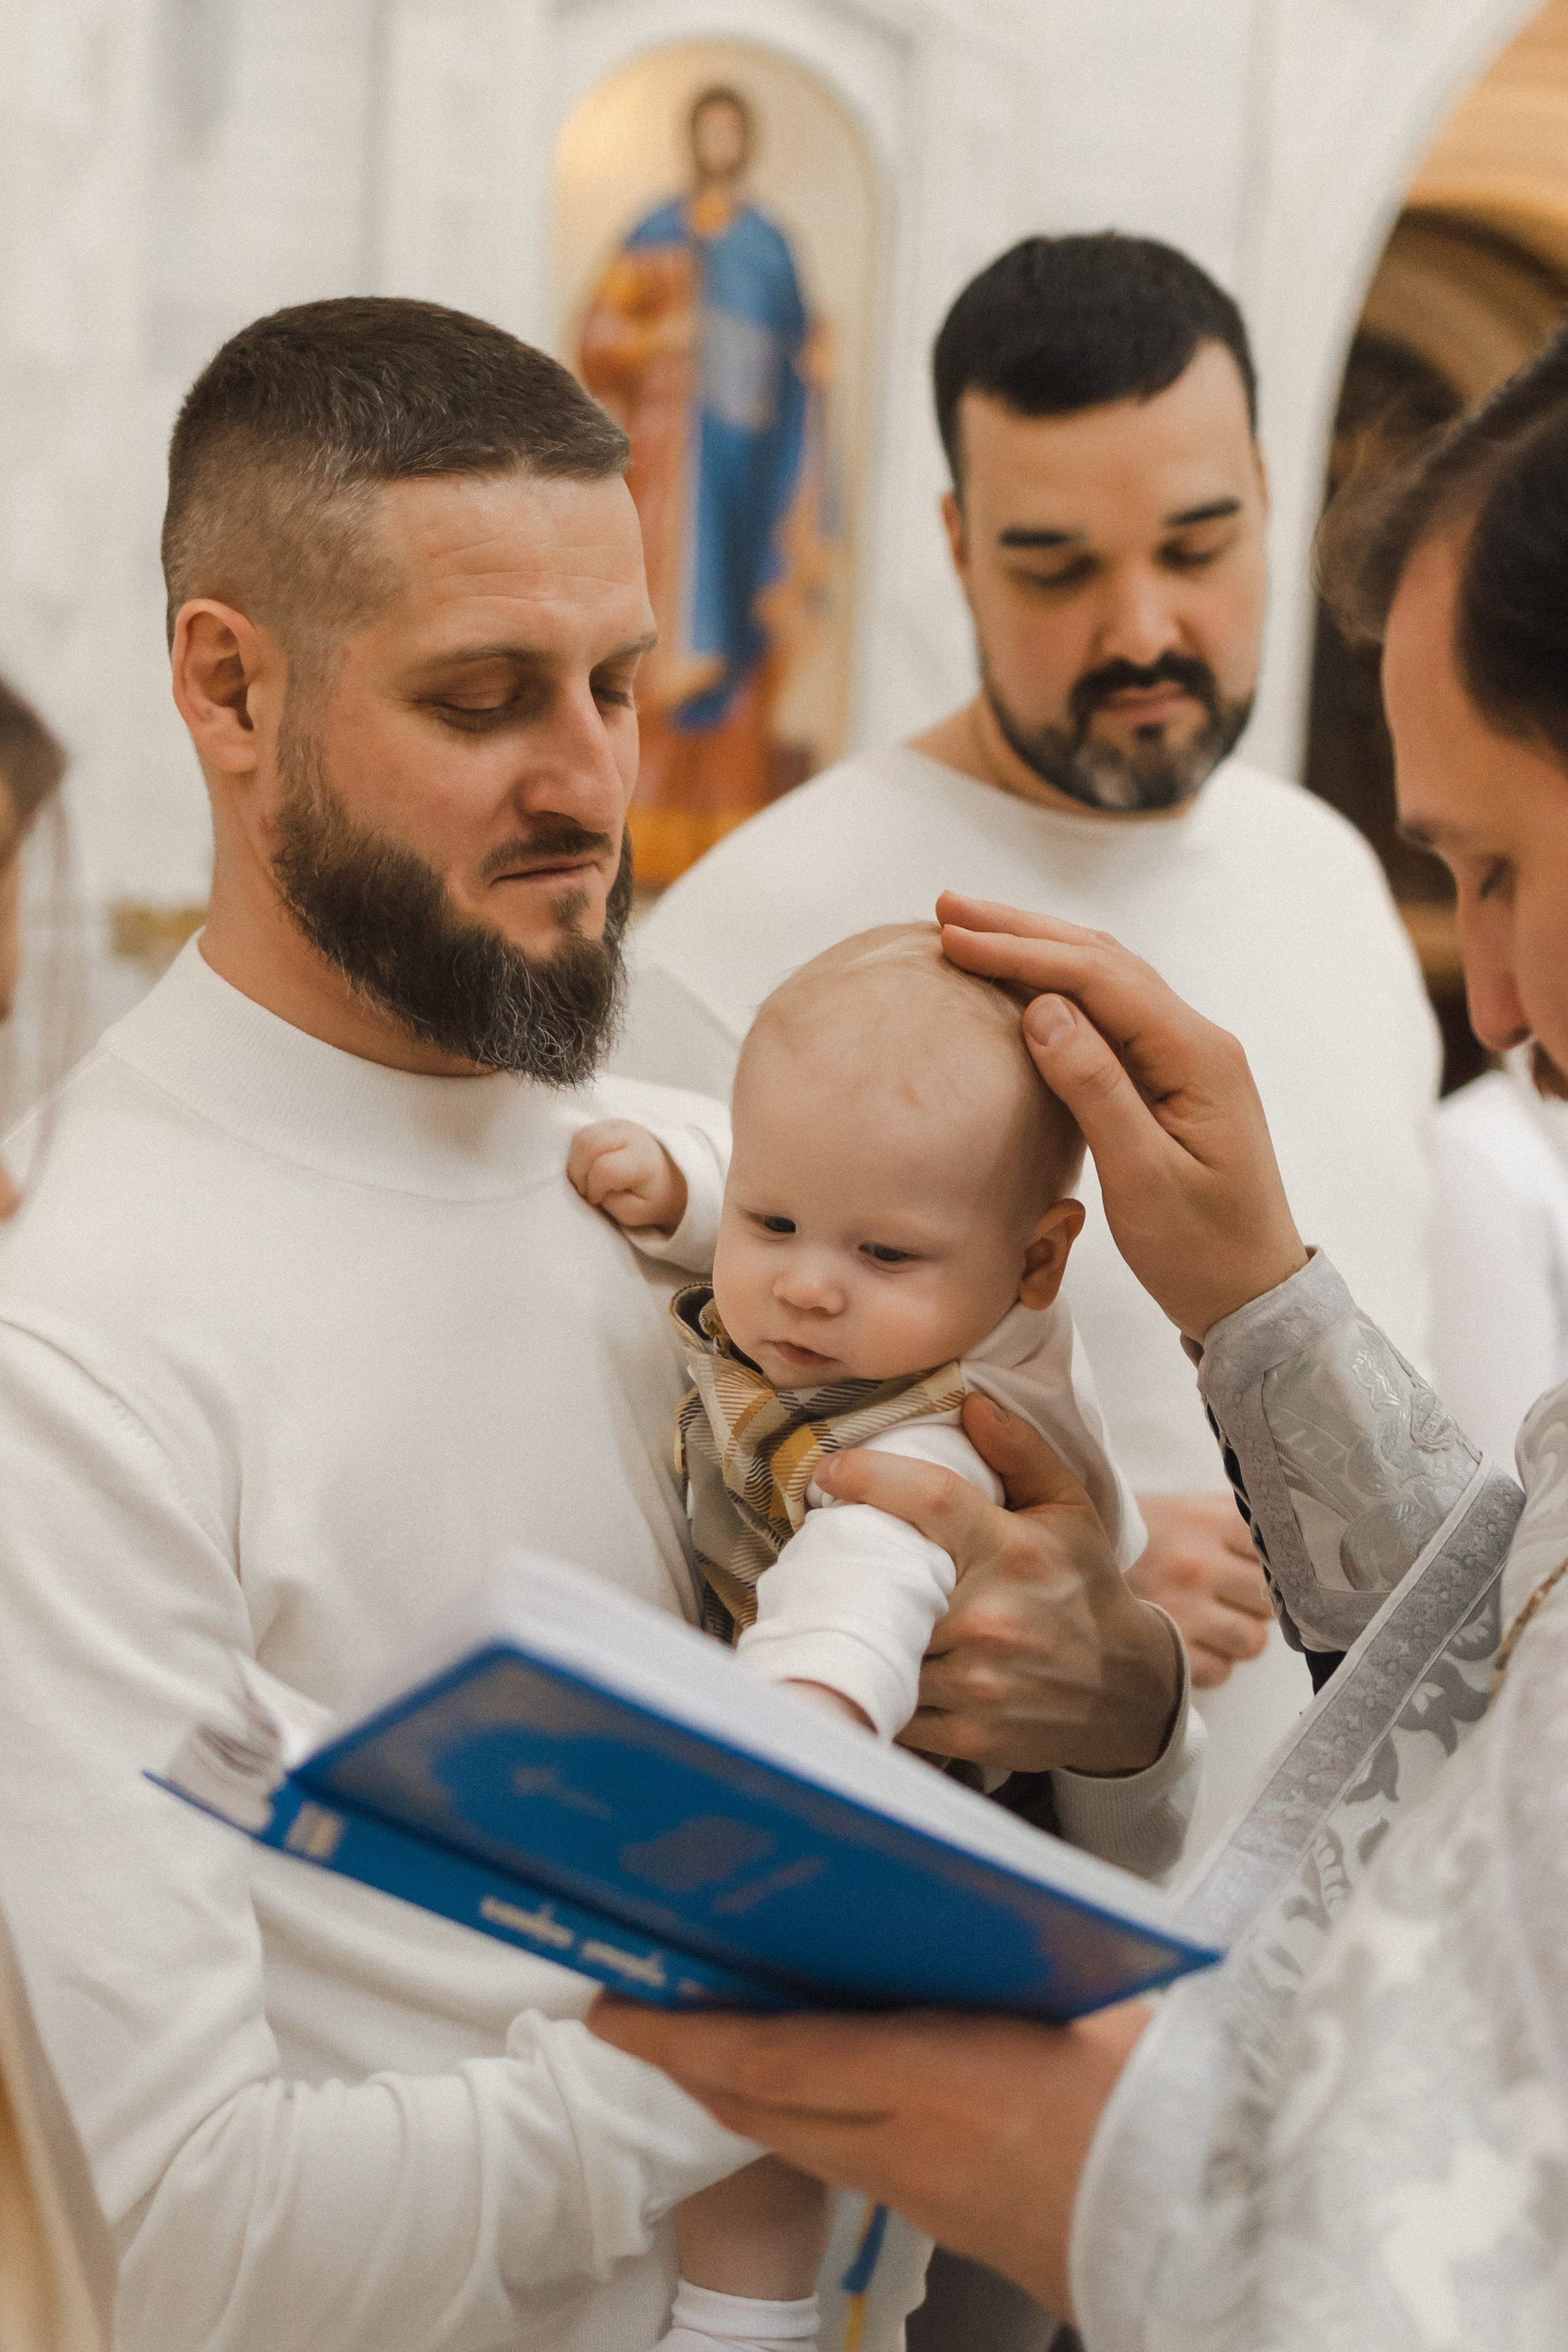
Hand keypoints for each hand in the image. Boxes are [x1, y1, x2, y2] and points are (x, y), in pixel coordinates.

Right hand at [567, 1119, 686, 1233]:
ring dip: (575, 1164)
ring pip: (581, 1138)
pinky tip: (588, 1169)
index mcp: (643, 1159)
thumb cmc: (651, 1197)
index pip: (605, 1169)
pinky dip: (577, 1155)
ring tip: (587, 1180)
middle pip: (588, 1145)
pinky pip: (581, 1135)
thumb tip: (597, 1190)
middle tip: (587, 1190)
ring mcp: (617, 1125)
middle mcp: (631, 1135)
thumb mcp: (639, 1213)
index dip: (594, 1189)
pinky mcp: (606, 1123)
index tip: (598, 1200)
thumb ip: (616, 1205)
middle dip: (578, 1173)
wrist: (667, 1175)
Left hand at [588, 1993, 1150, 2317]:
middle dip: (686, 2062)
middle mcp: (907, 2147)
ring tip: (696, 2037)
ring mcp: (920, 2195)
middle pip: (762, 2107)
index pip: (776, 2059)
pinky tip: (799, 2085)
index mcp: (938, 2082)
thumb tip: (971, 1898)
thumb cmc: (1160, 2103)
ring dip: (736, 2091)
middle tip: (631, 2010)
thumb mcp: (1090, 2007)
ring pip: (795, 2139)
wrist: (1202, 2232)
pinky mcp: (942, 2220)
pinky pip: (841, 2160)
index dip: (687, 2035)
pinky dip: (796, 2117)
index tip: (619, 2008)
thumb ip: (1016, 1958)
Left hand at [817, 1393, 1180, 1776]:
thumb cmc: (1086, 1589)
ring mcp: (977, 1681)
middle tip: (826, 1553)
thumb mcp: (1068, 1509)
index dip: (867, 1475)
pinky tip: (873, 1663)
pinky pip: (894, 1704)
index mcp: (1012, 1550)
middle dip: (849, 1567)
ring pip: (884, 1647)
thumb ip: (1022, 1450)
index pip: (926, 1497)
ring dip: (860, 1628)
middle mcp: (991, 1616)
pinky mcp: (966, 1732)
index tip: (828, 1471)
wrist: (1126, 1693)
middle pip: (886, 1580)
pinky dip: (880, 1684)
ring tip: (841, 1608)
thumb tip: (972, 1401)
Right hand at [935, 892, 1307, 1339]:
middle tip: (947, 909)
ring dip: (1039, 950)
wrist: (1252, 1296)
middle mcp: (1196, 1040)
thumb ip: (1096, 1090)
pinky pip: (1109, 1013)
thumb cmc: (1201, 1249)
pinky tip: (1023, 982)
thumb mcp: (1144, 1179)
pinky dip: (1058, 987)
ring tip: (973, 929)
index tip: (955, 938)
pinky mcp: (1170, 1079)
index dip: (1023, 952)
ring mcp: (1186, 1057)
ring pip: (1106, 980)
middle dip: (1022, 931)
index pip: (1099, 978)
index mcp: (1195, 1055)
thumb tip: (1042, 1010)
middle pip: (1102, 961)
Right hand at [1129, 1493, 1272, 1688]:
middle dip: (1252, 1603)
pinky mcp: (1168, 1652)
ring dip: (1236, 1636)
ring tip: (1209, 1622)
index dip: (1265, 1563)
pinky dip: (1209, 1663)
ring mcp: (1183, 1611)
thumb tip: (1289, 1542)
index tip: (1248, 1566)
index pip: (1275, 1549)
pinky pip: (1220, 1671)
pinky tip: (1187, 1641)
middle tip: (1225, 1596)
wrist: (1056, 1561)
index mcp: (1202, 1519)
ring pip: (1252, 1640)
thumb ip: (1229, 1521)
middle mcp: (1196, 1564)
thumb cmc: (1128, 1540)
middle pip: (1269, 1599)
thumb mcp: (1179, 1509)